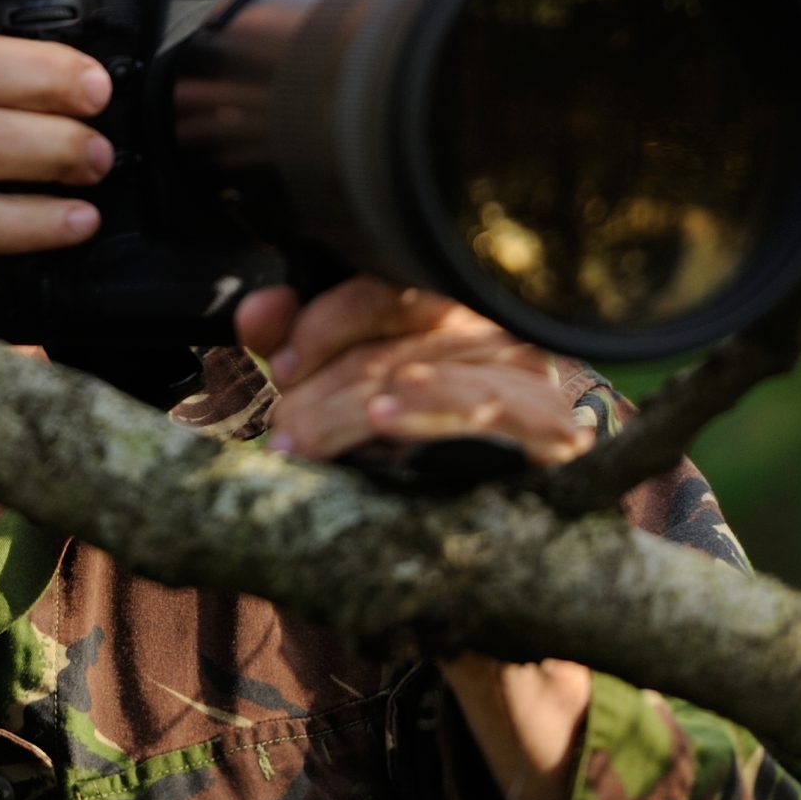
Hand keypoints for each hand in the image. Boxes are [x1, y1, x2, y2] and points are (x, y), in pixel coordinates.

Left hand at [232, 276, 591, 465]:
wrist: (511, 507)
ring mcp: (521, 371)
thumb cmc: (422, 433)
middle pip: (392, 340)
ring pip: (421, 372)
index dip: (323, 323)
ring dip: (350, 408)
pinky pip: (481, 403)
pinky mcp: (545, 422)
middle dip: (322, 388)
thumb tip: (254, 314)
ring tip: (304, 439)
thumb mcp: (351, 383)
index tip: (280, 366)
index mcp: (443, 305)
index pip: (381, 291)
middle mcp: (487, 326)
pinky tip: (383, 415)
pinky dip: (428, 405)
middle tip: (283, 431)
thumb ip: (302, 340)